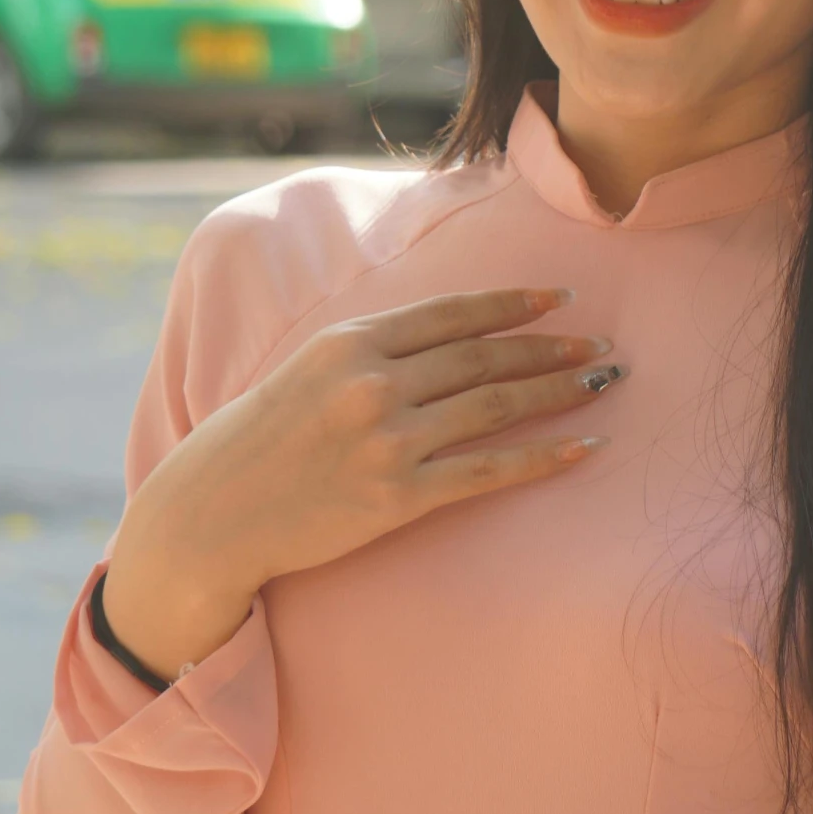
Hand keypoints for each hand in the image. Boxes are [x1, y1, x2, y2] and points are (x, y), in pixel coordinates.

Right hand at [101, 287, 618, 680]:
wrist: (213, 513)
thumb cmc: (259, 438)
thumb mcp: (309, 367)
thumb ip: (373, 348)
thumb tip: (449, 334)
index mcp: (351, 341)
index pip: (453, 314)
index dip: (513, 305)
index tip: (560, 300)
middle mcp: (374, 383)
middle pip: (483, 357)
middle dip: (549, 347)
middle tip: (598, 344)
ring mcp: (388, 440)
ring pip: (495, 406)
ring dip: (557, 390)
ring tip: (599, 381)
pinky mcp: (398, 497)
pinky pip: (487, 471)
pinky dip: (542, 456)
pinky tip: (582, 448)